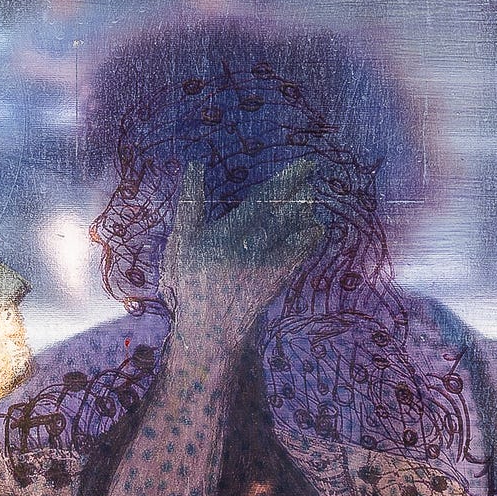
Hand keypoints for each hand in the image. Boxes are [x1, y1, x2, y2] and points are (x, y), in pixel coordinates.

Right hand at [160, 159, 323, 336]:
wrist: (205, 330)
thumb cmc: (190, 281)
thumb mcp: (182, 242)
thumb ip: (191, 203)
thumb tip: (196, 165)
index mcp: (222, 235)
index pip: (262, 200)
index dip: (287, 180)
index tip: (305, 166)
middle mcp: (245, 250)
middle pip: (282, 214)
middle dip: (300, 194)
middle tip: (310, 176)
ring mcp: (262, 268)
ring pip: (293, 233)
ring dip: (305, 214)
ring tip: (311, 200)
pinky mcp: (274, 283)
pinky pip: (297, 255)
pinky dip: (308, 240)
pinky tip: (314, 229)